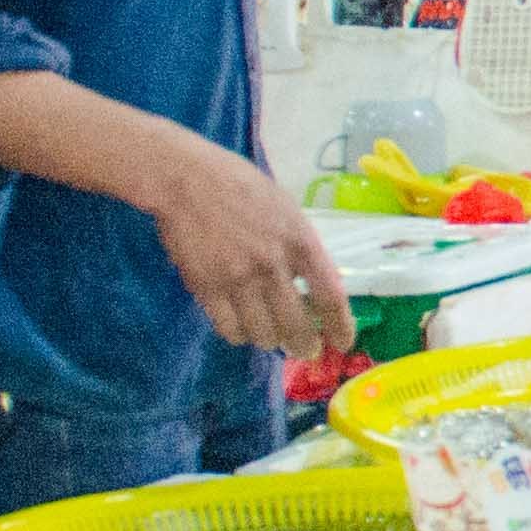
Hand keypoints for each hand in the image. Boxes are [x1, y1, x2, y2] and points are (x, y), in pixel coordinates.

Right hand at [145, 142, 356, 361]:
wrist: (188, 180)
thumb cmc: (241, 186)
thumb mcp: (286, 210)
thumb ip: (302, 246)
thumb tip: (314, 282)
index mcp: (301, 242)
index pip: (330, 297)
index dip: (340, 327)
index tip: (343, 343)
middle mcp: (274, 266)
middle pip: (297, 326)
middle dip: (304, 346)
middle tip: (304, 350)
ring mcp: (239, 280)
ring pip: (263, 334)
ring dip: (270, 340)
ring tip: (270, 336)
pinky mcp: (207, 288)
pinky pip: (230, 329)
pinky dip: (239, 335)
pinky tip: (241, 328)